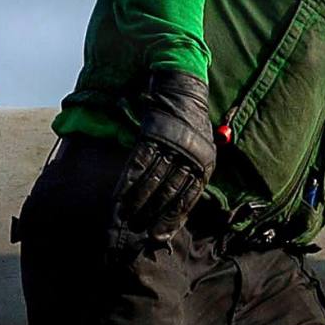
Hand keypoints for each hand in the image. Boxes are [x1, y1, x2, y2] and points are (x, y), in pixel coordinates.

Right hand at [109, 68, 218, 242]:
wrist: (182, 87)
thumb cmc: (189, 122)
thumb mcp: (201, 149)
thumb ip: (192, 173)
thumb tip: (175, 202)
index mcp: (206, 163)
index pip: (188, 199)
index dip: (172, 220)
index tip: (157, 237)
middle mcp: (191, 156)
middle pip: (168, 194)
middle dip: (151, 215)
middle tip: (136, 231)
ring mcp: (172, 145)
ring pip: (152, 181)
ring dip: (136, 202)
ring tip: (123, 218)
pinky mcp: (154, 134)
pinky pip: (139, 164)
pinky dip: (128, 182)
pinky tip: (119, 197)